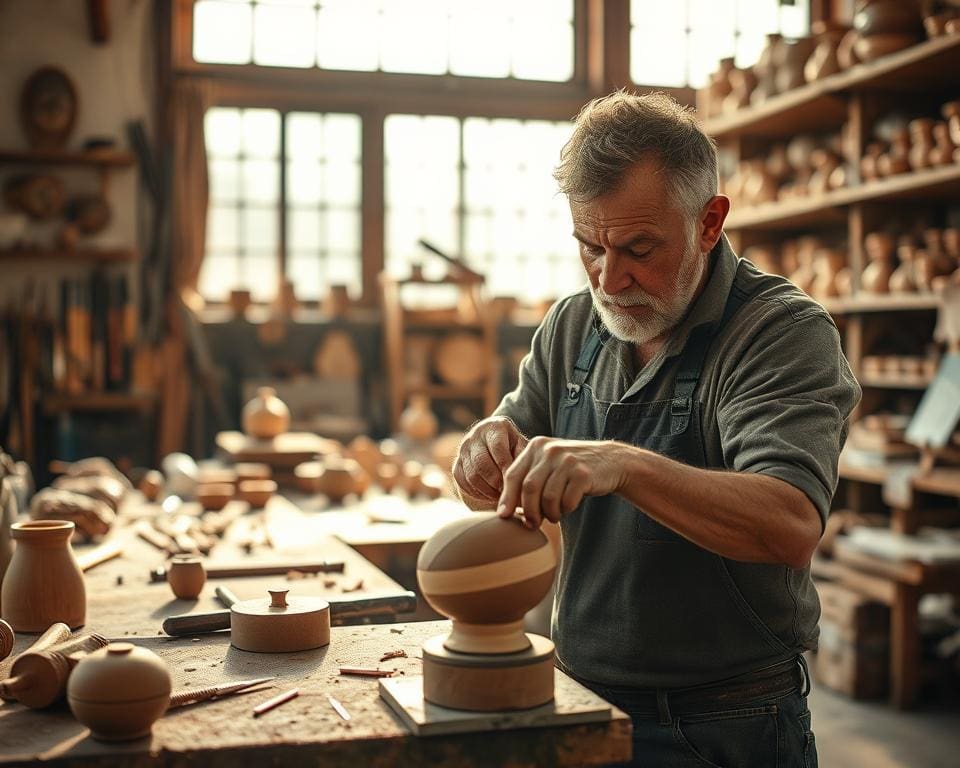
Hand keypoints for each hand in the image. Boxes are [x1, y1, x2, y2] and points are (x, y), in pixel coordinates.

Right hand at [452, 417, 527, 509]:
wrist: (495, 442)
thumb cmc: (513, 446)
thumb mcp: (521, 444)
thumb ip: (522, 456)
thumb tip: (521, 474)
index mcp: (494, 427)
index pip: (497, 447)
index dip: (505, 466)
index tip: (515, 481)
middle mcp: (475, 436)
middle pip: (481, 463)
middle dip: (496, 481)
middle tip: (508, 492)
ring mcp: (463, 450)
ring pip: (471, 475)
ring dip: (487, 490)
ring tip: (501, 497)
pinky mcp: (457, 464)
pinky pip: (462, 482)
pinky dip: (476, 493)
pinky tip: (490, 497)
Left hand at [497, 437, 627, 527]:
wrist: (611, 461)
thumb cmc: (572, 469)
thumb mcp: (548, 465)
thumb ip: (528, 479)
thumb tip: (505, 510)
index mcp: (536, 446)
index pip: (513, 475)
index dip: (506, 498)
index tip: (504, 516)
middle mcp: (550, 450)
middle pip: (528, 488)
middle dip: (528, 511)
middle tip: (531, 524)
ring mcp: (568, 460)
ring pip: (547, 497)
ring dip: (549, 513)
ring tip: (554, 515)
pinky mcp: (584, 474)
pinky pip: (567, 501)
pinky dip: (565, 510)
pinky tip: (569, 507)